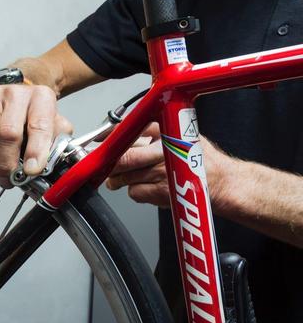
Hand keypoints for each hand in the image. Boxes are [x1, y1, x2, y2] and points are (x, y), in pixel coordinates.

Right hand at [0, 83, 72, 186]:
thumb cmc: (35, 115)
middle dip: (7, 162)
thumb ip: (56, 145)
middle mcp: (18, 94)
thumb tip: (49, 167)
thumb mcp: (54, 126)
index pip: (39, 126)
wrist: (22, 95)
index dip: (35, 151)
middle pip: (9, 132)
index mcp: (42, 98)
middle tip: (8, 178)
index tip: (30, 170)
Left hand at [106, 122, 231, 208]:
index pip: (129, 130)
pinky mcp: (160, 192)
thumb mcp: (182, 133)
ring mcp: (160, 172)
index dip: (109, 138)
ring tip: (123, 178)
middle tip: (105, 165)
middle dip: (110, 163)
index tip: (98, 143)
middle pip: (123, 157)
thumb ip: (154, 131)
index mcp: (167, 132)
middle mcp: (163, 150)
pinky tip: (146, 188)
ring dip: (118, 180)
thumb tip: (122, 130)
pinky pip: (134, 192)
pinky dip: (135, 192)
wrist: (225, 183)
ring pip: (124, 176)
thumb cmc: (203, 160)